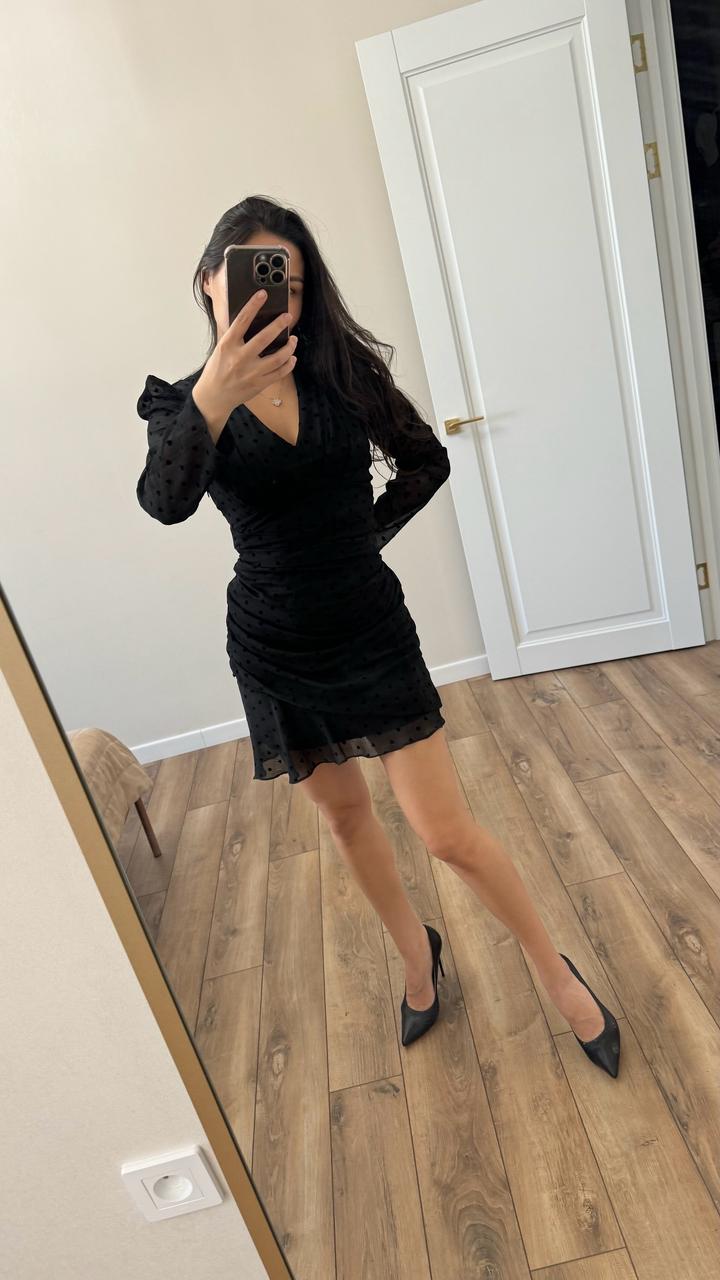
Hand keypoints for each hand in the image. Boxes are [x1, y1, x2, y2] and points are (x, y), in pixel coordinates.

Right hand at [193, 289, 297, 422]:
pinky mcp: (259, 384)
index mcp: (227, 345)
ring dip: (289, 347)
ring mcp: (251, 373)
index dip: (253, 305)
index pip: (242, 320)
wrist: (213, 397)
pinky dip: (289, 364)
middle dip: (279, 325)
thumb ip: (232, 335)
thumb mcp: (220, 349)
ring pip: (277, 358)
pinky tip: (292, 358)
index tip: (263, 294)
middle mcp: (239, 358)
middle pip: (264, 338)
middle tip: (288, 316)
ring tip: (293, 340)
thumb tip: (246, 318)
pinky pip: (280, 373)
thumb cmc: (216, 370)